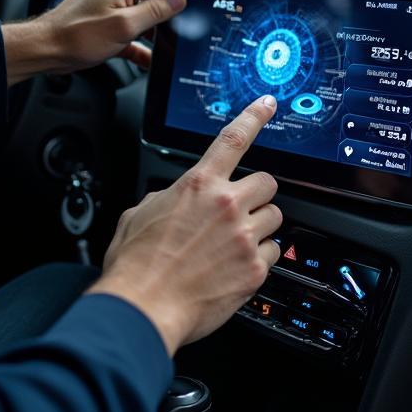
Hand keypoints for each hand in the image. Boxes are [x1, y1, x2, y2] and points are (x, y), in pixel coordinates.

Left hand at [2, 0, 219, 84]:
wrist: (45, 49)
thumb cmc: (74, 36)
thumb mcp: (125, 25)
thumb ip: (157, 11)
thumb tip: (179, 0)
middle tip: (193, 12)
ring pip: (148, 5)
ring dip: (158, 23)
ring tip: (166, 40)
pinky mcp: (107, 13)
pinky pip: (134, 22)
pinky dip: (143, 38)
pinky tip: (148, 56)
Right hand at [86, 96, 282, 354]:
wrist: (142, 308)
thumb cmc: (135, 266)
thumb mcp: (139, 215)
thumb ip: (165, 199)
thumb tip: (172, 200)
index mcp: (197, 185)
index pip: (233, 139)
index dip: (254, 116)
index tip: (267, 104)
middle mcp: (226, 205)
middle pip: (267, 183)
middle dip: (257, 195)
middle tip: (241, 211)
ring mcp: (243, 237)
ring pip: (275, 218)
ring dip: (260, 227)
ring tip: (236, 243)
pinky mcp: (254, 269)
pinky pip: (273, 253)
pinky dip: (259, 259)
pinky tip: (237, 268)